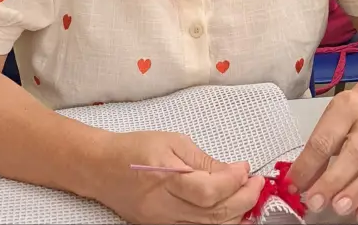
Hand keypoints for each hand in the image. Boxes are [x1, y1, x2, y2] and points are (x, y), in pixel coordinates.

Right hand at [91, 131, 264, 223]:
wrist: (100, 167)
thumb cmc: (134, 148)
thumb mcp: (172, 141)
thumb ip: (204, 160)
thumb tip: (234, 172)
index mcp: (166, 177)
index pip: (209, 191)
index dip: (234, 182)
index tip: (246, 169)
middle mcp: (164, 206)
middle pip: (214, 215)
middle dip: (243, 200)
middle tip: (256, 184)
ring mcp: (162, 222)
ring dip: (235, 215)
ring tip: (247, 197)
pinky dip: (217, 223)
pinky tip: (228, 210)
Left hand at [287, 90, 357, 223]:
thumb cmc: (350, 115)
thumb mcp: (329, 120)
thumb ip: (317, 150)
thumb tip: (299, 182)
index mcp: (346, 109)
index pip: (325, 139)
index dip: (308, 165)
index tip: (293, 185)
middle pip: (355, 154)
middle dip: (333, 182)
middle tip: (315, 202)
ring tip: (339, 209)